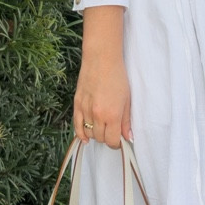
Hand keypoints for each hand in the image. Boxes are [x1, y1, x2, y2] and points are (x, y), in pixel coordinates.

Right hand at [74, 5, 130, 147]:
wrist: (101, 60)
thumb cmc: (117, 78)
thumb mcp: (127, 100)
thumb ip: (126, 121)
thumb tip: (128, 138)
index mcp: (112, 115)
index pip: (112, 141)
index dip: (116, 143)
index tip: (119, 140)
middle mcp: (97, 115)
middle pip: (100, 138)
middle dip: (107, 138)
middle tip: (112, 131)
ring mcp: (85, 110)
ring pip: (89, 133)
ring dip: (96, 134)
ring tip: (102, 127)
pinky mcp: (77, 104)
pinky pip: (77, 126)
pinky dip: (81, 134)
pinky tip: (85, 138)